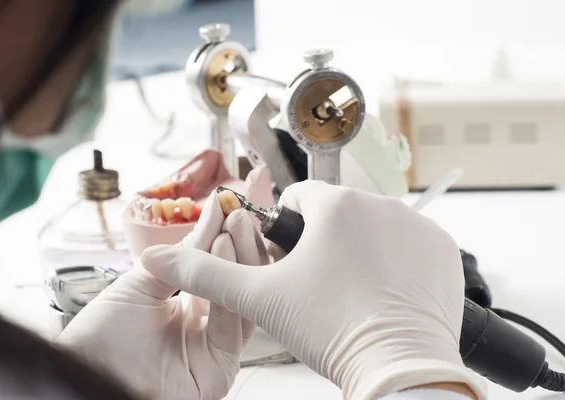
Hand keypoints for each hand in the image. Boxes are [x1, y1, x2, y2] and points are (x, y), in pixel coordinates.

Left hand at [58, 192, 267, 399]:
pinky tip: (222, 252)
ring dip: (239, 260)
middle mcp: (205, 330)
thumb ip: (182, 255)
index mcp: (189, 310)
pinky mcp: (218, 371)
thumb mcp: (143, 282)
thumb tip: (211, 218)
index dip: (223, 240)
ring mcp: (213, 351)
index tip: (225, 208)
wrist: (80, 371)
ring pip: (241, 303)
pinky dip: (230, 289)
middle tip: (237, 212)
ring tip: (231, 226)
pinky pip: (232, 327)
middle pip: (236, 286)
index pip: (217, 272)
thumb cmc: (100, 336)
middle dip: (239, 246)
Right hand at [142, 181, 486, 398]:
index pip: (299, 198)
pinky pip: (410, 244)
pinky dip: (396, 262)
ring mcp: (417, 225)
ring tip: (351, 291)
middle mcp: (381, 204)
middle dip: (324, 240)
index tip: (289, 256)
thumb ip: (205, 273)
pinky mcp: (442, 249)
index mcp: (335, 205)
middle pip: (337, 214)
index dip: (286, 227)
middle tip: (318, 283)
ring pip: (373, 228)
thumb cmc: (332, 328)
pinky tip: (383, 292)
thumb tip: (156, 258)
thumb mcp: (259, 298)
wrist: (396, 367)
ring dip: (360, 249)